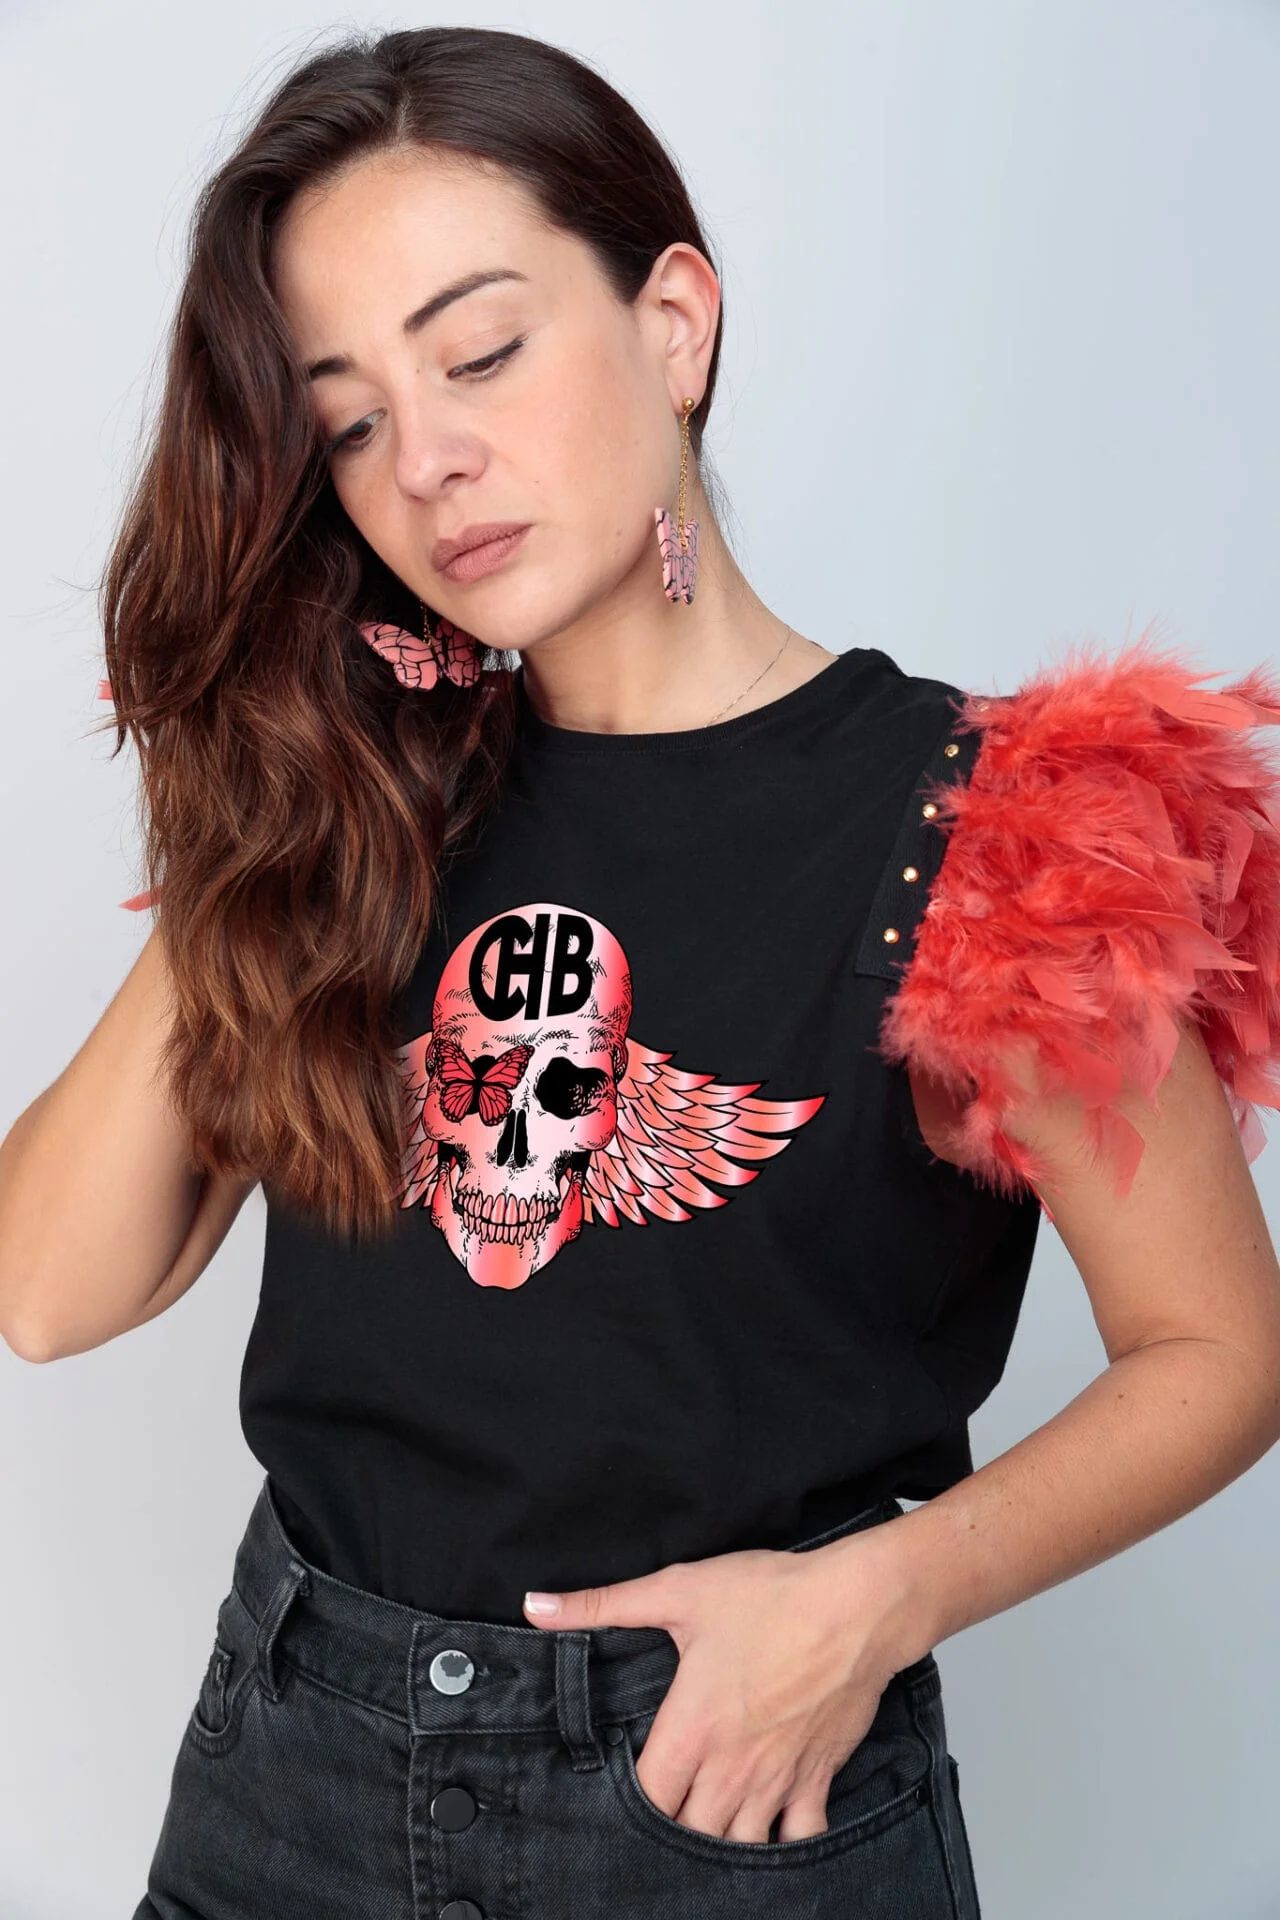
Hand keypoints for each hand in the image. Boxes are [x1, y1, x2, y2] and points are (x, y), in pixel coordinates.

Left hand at [521, 1528, 917, 1843]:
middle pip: (688, 1836)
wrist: (859, 1606)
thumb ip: (603, 1605)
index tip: (620, 1794)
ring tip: (703, 1830)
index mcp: (691, 1729)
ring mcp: (777, 1780)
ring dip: (718, 1844)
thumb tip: (535, 1606)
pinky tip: (767, 1837)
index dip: (627, 1808)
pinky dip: (781, 1848)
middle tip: (659, 1815)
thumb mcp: (679, 1591)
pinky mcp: (817, 1778)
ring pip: (738, 1848)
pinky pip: (799, 1841)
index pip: (646, 1802)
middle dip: (669, 1832)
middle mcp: (731, 1768)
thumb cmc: (772, 1596)